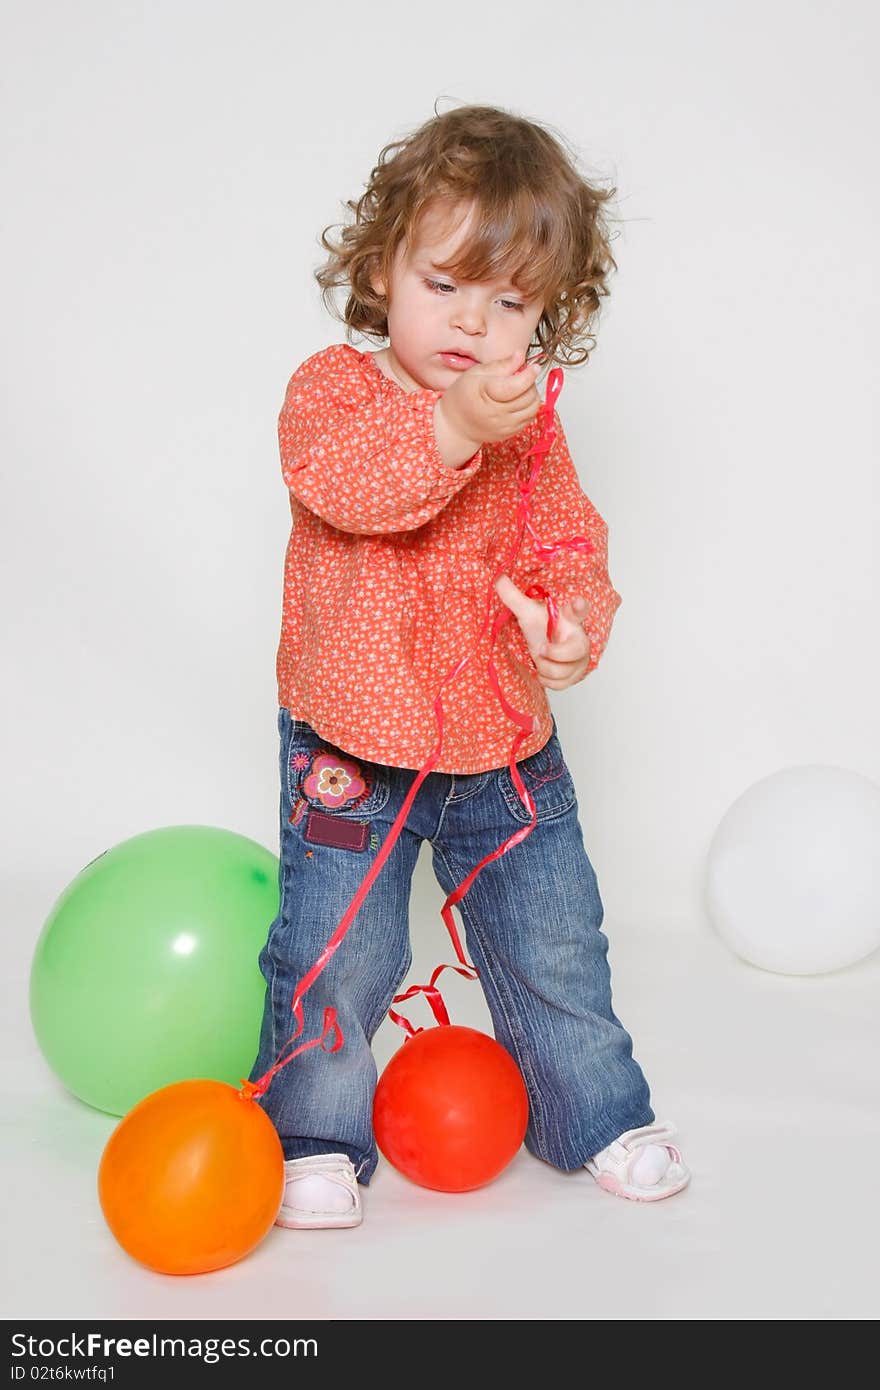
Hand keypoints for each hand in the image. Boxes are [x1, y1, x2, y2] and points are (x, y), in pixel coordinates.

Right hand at [436, 352, 540, 449]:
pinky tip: (519, 400)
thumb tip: (520, 355)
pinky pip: (529, 418)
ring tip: (521, 388)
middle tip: (522, 376)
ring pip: (532, 408)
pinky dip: (529, 407)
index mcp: (486, 393)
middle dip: (530, 383)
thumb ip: (501, 365)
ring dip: (532, 395)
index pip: (516, 386)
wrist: (456, 426)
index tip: (533, 367)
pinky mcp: (510, 433)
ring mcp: (504, 426)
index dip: (529, 375)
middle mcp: (497, 413)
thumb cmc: (463, 396)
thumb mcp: (476, 373)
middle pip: (528, 396)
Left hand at [494, 574, 591, 688]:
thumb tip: (497, 578)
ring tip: (540, 657)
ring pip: (564, 671)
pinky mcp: (577, 674)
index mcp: (569, 618)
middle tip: (541, 648)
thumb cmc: (542, 628)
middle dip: (554, 653)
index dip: (580, 607)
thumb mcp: (527, 612)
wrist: (547, 648)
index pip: (580, 610)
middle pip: (576, 650)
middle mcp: (579, 637)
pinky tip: (543, 669)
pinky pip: (561, 684)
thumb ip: (513, 596)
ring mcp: (581, 658)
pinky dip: (547, 679)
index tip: (577, 602)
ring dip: (545, 667)